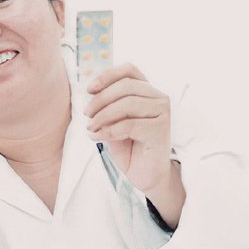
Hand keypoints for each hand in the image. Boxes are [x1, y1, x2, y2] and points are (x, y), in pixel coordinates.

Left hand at [84, 63, 177, 204]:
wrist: (146, 177)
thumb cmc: (130, 149)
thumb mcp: (113, 123)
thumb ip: (107, 107)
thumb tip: (91, 94)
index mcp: (147, 92)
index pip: (129, 71)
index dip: (107, 75)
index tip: (89, 89)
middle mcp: (159, 98)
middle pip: (126, 86)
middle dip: (101, 99)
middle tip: (86, 114)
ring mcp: (162, 113)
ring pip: (127, 104)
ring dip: (103, 116)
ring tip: (91, 128)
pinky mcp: (161, 130)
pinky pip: (130, 125)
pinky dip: (110, 130)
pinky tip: (99, 137)